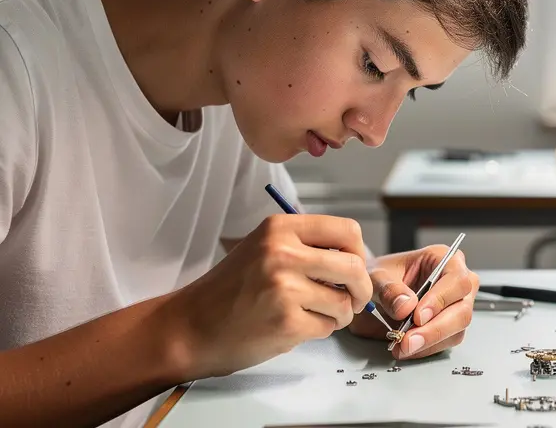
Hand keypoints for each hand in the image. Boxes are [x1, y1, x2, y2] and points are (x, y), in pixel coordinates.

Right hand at [163, 214, 372, 378]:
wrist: (190, 326)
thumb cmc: (231, 290)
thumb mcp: (264, 248)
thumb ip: (306, 245)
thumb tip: (356, 258)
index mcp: (280, 228)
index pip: (347, 230)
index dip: (359, 252)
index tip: (354, 268)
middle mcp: (282, 252)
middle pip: (354, 266)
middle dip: (360, 288)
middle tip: (353, 299)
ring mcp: (284, 287)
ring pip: (345, 301)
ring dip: (340, 314)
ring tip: (316, 314)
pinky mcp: (286, 321)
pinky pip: (328, 326)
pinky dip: (320, 330)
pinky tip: (297, 326)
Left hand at [347, 245, 478, 359]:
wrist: (374, 294)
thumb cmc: (382, 277)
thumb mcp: (377, 277)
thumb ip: (389, 289)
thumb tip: (406, 306)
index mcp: (442, 259)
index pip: (456, 279)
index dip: (440, 299)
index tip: (418, 316)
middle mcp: (455, 282)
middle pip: (462, 308)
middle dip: (435, 328)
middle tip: (408, 339)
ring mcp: (456, 305)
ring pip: (457, 329)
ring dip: (429, 342)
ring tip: (403, 345)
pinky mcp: (450, 326)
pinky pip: (447, 342)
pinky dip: (426, 348)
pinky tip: (407, 347)